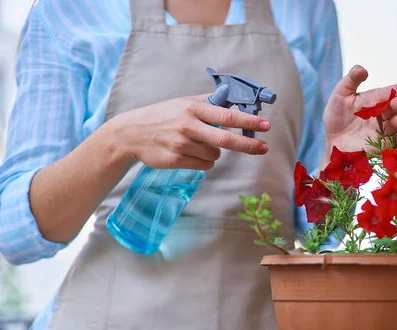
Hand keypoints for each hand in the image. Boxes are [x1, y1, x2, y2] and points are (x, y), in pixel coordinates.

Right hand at [110, 95, 270, 169]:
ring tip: (197, 144)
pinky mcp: (176, 160)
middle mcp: (188, 126)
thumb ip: (207, 101)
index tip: (266, 125)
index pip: (227, 115)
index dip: (249, 121)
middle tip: (264, 148)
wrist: (131, 134)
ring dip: (215, 151)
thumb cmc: (161, 116)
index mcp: (193, 109)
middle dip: (249, 145)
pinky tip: (190, 153)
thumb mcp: (183, 103)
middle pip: (226, 139)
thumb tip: (232, 98)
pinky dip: (204, 161)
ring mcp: (182, 144)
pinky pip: (204, 164)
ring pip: (215, 154)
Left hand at [323, 65, 396, 157]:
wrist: (331, 141)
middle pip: (393, 108)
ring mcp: (382, 130)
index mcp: (374, 100)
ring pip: (393, 125)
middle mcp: (381, 114)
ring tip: (396, 118)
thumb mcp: (340, 94)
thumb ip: (351, 80)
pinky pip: (391, 143)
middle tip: (396, 101)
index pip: (390, 92)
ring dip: (396, 121)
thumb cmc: (337, 116)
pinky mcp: (380, 145)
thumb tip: (363, 69)